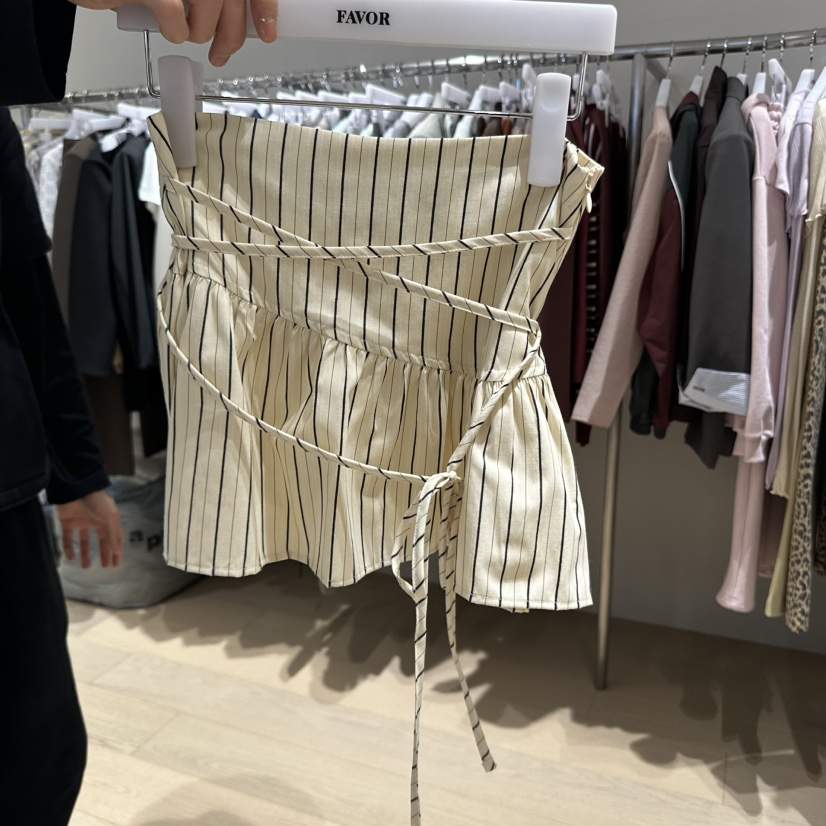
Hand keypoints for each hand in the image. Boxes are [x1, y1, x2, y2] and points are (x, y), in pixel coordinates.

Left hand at [57, 491, 124, 568]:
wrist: (75, 489)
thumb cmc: (97, 502)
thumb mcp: (109, 518)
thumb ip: (112, 535)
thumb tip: (117, 551)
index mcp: (108, 519)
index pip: (114, 537)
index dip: (116, 550)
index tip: (116, 564)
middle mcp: (96, 521)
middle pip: (101, 540)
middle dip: (103, 552)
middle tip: (104, 566)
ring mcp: (81, 521)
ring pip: (84, 541)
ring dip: (86, 553)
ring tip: (85, 566)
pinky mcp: (67, 522)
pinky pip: (68, 537)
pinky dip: (68, 548)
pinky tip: (71, 557)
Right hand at [70, 0, 278, 65]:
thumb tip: (245, 20)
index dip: (263, 8)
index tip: (268, 32)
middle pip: (231, 0)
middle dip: (231, 36)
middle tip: (222, 53)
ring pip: (208, 14)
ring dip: (198, 33)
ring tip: (183, 28)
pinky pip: (177, 21)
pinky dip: (174, 32)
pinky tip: (163, 23)